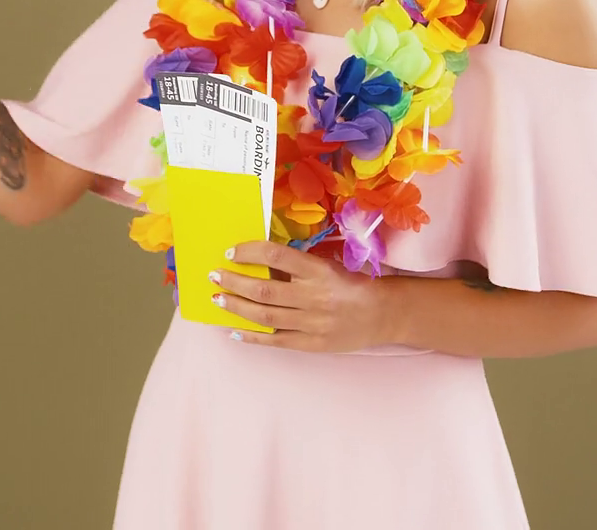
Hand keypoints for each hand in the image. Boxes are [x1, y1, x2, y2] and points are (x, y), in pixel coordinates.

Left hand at [211, 241, 399, 352]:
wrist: (383, 315)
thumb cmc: (353, 285)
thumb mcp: (328, 266)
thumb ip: (298, 265)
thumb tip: (260, 261)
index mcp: (319, 271)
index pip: (277, 256)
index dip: (250, 252)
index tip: (232, 252)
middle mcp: (314, 296)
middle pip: (264, 288)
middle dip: (234, 281)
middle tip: (214, 275)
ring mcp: (312, 323)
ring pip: (265, 316)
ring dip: (237, 306)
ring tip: (218, 299)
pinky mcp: (311, 344)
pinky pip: (276, 341)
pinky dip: (253, 336)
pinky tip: (234, 330)